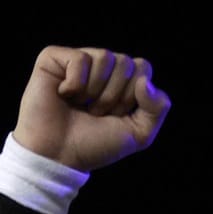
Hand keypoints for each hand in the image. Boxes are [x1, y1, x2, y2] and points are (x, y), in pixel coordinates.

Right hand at [11, 45, 171, 171]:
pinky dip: (75, 84)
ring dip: (95, 91)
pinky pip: (80, 59)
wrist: (58, 157)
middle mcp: (101, 67)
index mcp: (122, 81)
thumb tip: (145, 81)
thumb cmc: (95, 145)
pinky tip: (63, 94)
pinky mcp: (54, 58)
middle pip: (126, 62)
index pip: (143, 68)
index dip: (133, 96)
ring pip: (105, 57)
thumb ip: (158, 108)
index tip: (115, 116)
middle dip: (114, 96)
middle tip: (95, 113)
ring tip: (80, 106)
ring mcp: (78, 61)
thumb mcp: (139, 134)